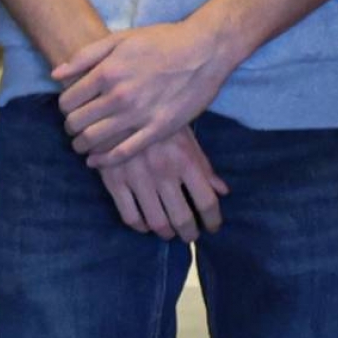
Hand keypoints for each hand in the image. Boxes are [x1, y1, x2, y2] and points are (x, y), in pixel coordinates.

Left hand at [54, 20, 235, 166]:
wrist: (204, 50)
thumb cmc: (162, 41)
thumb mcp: (121, 38)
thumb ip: (86, 56)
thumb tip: (56, 74)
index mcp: (107, 71)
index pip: (67, 101)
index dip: (64, 108)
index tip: (70, 109)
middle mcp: (119, 96)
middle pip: (76, 123)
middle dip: (71, 127)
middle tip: (75, 128)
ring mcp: (138, 115)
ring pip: (94, 141)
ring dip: (81, 146)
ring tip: (82, 144)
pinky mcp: (157, 130)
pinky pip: (122, 153)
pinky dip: (104, 161)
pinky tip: (96, 161)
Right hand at [97, 125, 230, 240]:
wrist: (115, 103)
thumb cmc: (156, 119)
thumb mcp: (185, 136)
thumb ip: (203, 165)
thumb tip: (223, 192)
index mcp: (184, 159)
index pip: (207, 201)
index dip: (213, 220)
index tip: (213, 227)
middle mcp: (163, 172)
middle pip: (182, 219)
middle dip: (189, 233)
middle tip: (190, 235)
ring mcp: (137, 178)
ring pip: (156, 223)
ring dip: (166, 233)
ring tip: (169, 232)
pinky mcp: (114, 181)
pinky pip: (130, 217)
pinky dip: (141, 226)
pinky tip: (146, 223)